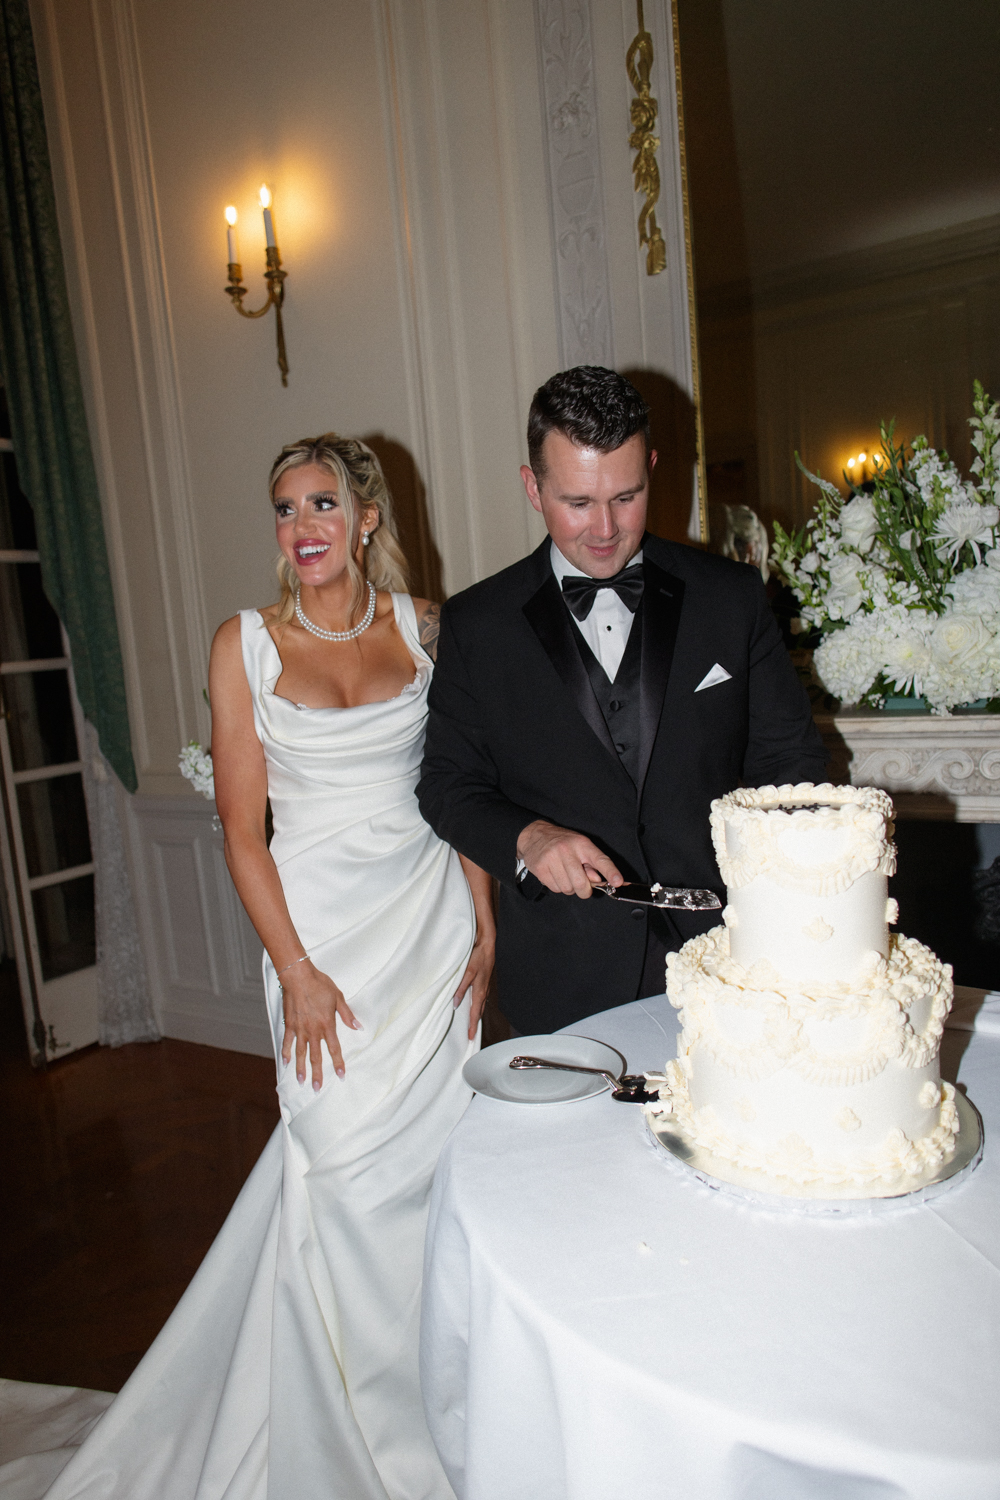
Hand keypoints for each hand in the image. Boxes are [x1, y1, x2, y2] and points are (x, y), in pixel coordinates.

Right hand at [279, 960, 361, 1088]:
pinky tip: (285, 1063)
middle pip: (316, 1057)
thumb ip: (347, 1015)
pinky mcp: (289, 1025)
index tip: (341, 1075)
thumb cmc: (319, 984)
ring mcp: (299, 1029)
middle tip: (317, 1088)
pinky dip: (285, 1053)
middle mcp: (313, 1031)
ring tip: (301, 1081)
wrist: (298, 977)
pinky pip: (287, 1042)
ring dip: (301, 1069)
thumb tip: (358, 1027)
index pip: (334, 1049)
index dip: (338, 1063)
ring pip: (300, 1053)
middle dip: (317, 1074)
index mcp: (327, 1025)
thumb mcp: (338, 997)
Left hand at [453, 923, 494, 1039]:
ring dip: (476, 1015)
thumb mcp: (467, 972)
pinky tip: (473, 1005)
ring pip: (480, 1005)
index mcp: (479, 991)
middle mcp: (483, 991)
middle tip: (471, 1035)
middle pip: (479, 1012)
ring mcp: (484, 986)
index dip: (472, 1025)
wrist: (488, 945)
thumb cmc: (479, 957)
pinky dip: (477, 1005)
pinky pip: (480, 998)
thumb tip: (456, 1003)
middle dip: (475, 1024)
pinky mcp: (484, 981)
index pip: (474, 1013)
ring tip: (472, 1024)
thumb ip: (461, 987)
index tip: (470, 1037)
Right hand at [517, 820, 622, 898]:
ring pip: (567, 889)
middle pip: (581, 883)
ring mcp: (551, 858)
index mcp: (582, 844)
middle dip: (584, 891)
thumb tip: (598, 880)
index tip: (618, 882)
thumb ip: (592, 864)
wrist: (535, 835)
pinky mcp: (539, 868)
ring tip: (564, 875)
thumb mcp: (580, 847)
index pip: (599, 859)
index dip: (610, 872)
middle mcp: (566, 850)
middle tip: (582, 886)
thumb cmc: (562, 843)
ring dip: (569, 888)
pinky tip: (554, 875)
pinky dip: (557, 886)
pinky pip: (554, 889)